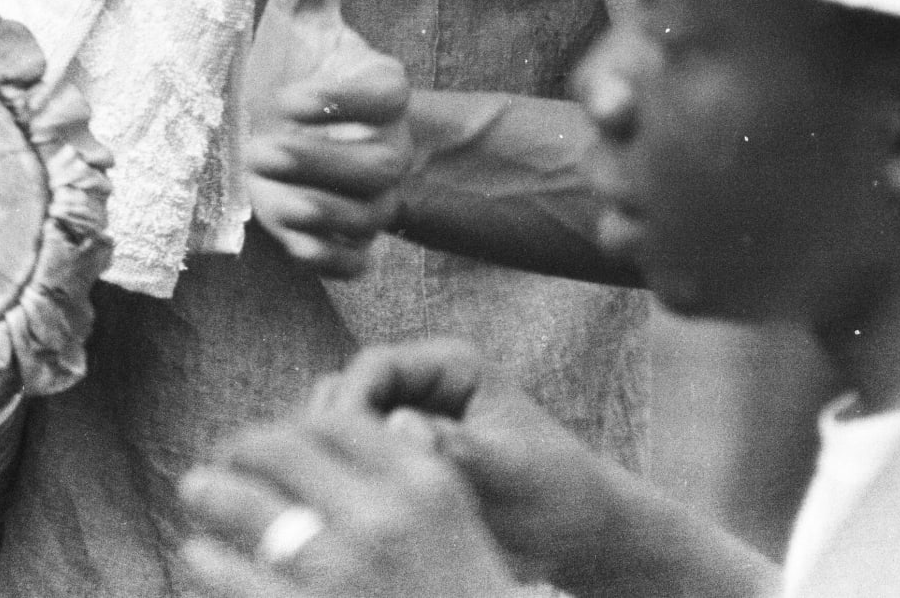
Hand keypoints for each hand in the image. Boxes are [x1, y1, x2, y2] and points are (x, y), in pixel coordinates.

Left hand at [180, 415, 521, 597]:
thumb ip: (405, 467)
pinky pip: (241, 583)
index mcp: (421, 482)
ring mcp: (342, 573)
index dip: (294, 422)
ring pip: (249, 510)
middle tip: (222, 459)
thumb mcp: (458, 519)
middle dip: (242, 448)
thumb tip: (335, 421)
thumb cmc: (469, 596)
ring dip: (213, 494)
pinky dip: (212, 566)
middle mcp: (379, 519)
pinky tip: (197, 555)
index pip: (335, 421)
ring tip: (195, 491)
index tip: (274, 437)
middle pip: (282, 451)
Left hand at [245, 0, 410, 276]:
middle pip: (379, 165)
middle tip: (262, 149)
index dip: (346, 100)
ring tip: (274, 197)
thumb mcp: (296, 13)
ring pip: (367, 217)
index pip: (388, 94)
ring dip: (321, 211)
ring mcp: (369, 197)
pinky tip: (293, 240)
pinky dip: (330, 258)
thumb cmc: (291, 63)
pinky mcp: (347, 237)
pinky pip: (355, 262)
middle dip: (322, 163)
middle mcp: (383, 144)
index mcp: (378, 86)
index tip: (294, 97)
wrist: (282, 127)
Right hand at [309, 339, 637, 591]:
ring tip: (329, 498)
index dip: (350, 399)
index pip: (375, 366)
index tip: (340, 443)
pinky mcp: (399, 459)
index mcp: (451, 367)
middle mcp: (420, 387)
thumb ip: (459, 447)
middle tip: (323, 477)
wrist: (577, 533)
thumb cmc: (558, 492)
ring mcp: (405, 422)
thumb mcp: (513, 469)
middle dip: (330, 428)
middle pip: (345, 390)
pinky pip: (354, 461)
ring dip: (331, 455)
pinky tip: (342, 510)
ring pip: (340, 426)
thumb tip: (401, 428)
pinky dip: (342, 479)